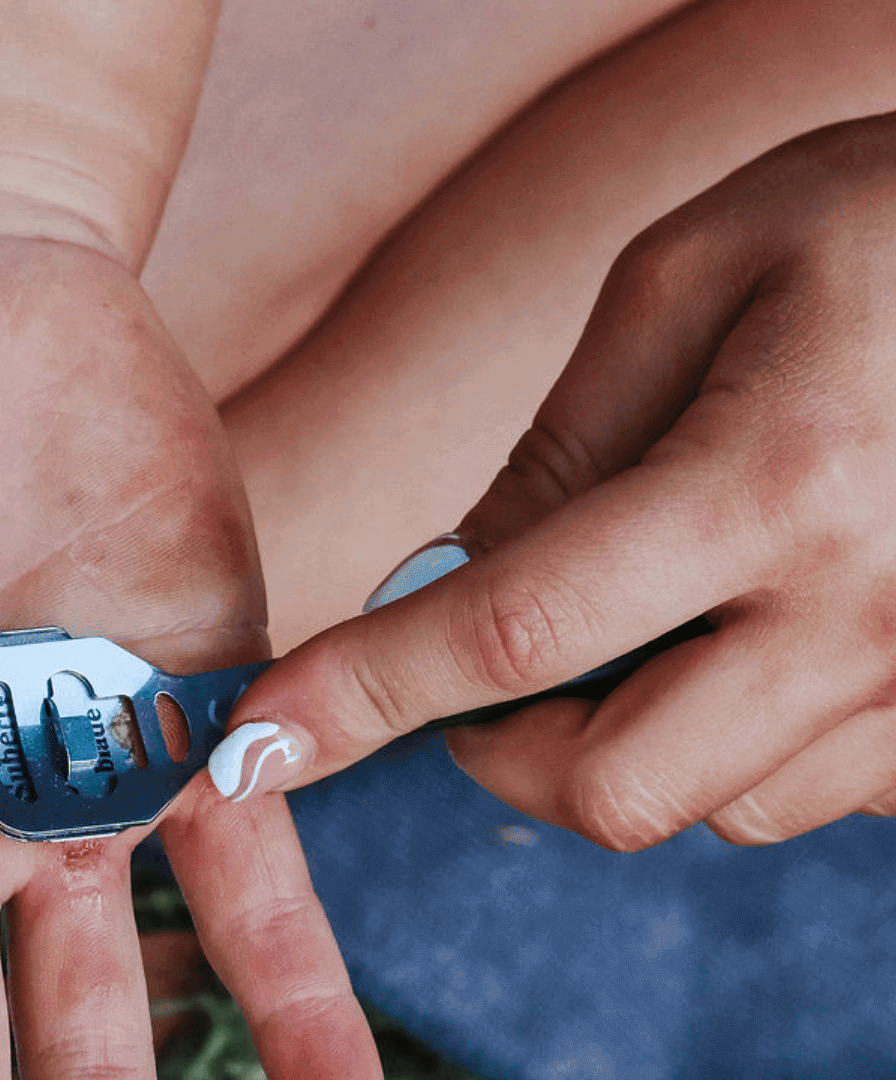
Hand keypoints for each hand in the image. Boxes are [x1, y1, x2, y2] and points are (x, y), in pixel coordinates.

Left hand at [201, 114, 895, 851]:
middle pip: (609, 789)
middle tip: (489, 667)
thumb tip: (446, 587)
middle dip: (506, 750)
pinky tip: (768, 633)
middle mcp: (865, 613)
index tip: (246, 750)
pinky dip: (744, 742)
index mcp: (774, 482)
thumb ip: (565, 443)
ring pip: (713, 810)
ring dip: (633, 741)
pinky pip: (812, 795)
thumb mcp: (707, 269)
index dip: (362, 700)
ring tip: (665, 614)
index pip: (513, 634)